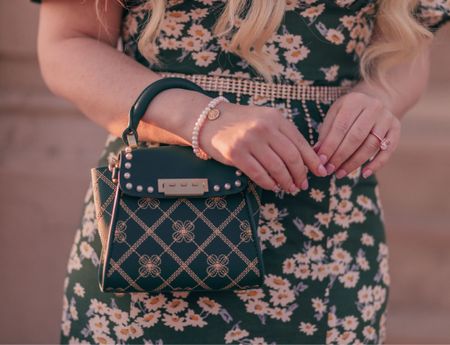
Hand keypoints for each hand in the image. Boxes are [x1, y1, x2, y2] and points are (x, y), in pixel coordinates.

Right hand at [200, 101, 327, 192]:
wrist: (210, 120)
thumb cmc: (242, 123)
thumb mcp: (265, 120)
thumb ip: (283, 135)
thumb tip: (306, 160)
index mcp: (276, 118)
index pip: (300, 143)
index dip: (312, 161)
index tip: (320, 172)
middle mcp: (264, 127)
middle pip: (291, 157)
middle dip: (300, 175)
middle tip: (303, 185)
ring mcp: (249, 140)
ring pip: (277, 168)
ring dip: (286, 182)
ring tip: (290, 188)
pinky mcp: (236, 153)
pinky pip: (259, 174)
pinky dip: (269, 183)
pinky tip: (273, 186)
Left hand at [315, 92, 400, 178]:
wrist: (376, 99)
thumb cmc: (349, 112)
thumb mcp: (335, 115)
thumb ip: (326, 133)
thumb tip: (316, 154)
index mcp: (354, 101)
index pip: (340, 127)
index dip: (330, 146)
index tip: (321, 161)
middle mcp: (374, 107)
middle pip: (356, 137)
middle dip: (341, 156)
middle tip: (329, 170)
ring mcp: (387, 118)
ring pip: (371, 145)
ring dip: (354, 162)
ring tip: (340, 173)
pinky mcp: (396, 129)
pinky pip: (388, 150)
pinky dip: (377, 164)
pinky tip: (364, 173)